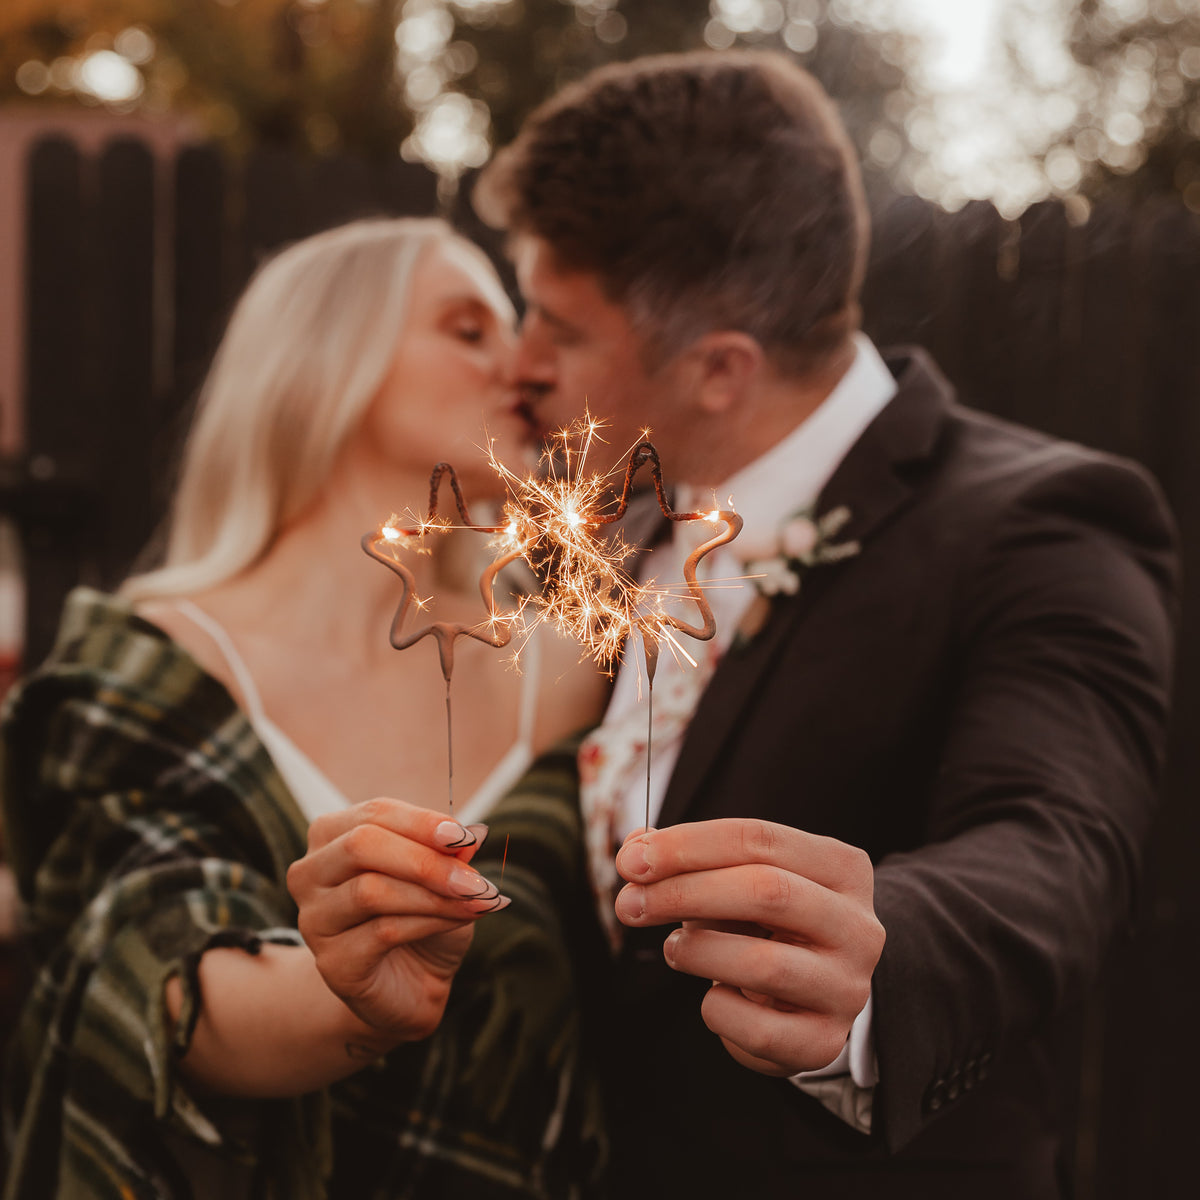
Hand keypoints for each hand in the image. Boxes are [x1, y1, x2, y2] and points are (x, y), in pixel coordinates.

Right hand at [287, 800, 508, 1046]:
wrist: (412, 985)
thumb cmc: (422, 916)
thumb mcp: (442, 875)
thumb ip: (448, 853)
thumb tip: (469, 836)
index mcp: (331, 835)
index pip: (375, 813)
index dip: (423, 823)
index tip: (467, 838)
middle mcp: (310, 873)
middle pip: (361, 845)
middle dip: (426, 861)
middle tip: (475, 879)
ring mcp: (314, 920)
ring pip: (371, 891)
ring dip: (434, 895)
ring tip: (477, 901)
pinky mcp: (331, 963)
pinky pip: (383, 932)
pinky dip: (430, 923)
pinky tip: (458, 922)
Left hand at [614, 819, 883, 1076]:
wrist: (809, 996)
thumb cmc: (765, 924)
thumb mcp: (735, 879)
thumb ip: (686, 859)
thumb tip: (634, 851)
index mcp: (841, 868)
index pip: (759, 838)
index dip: (687, 845)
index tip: (631, 859)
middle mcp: (858, 926)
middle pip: (766, 891)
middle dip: (684, 893)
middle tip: (629, 904)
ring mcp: (848, 987)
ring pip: (762, 962)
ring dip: (697, 951)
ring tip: (674, 949)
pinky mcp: (825, 1041)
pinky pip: (757, 1028)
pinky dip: (716, 1009)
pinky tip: (713, 993)